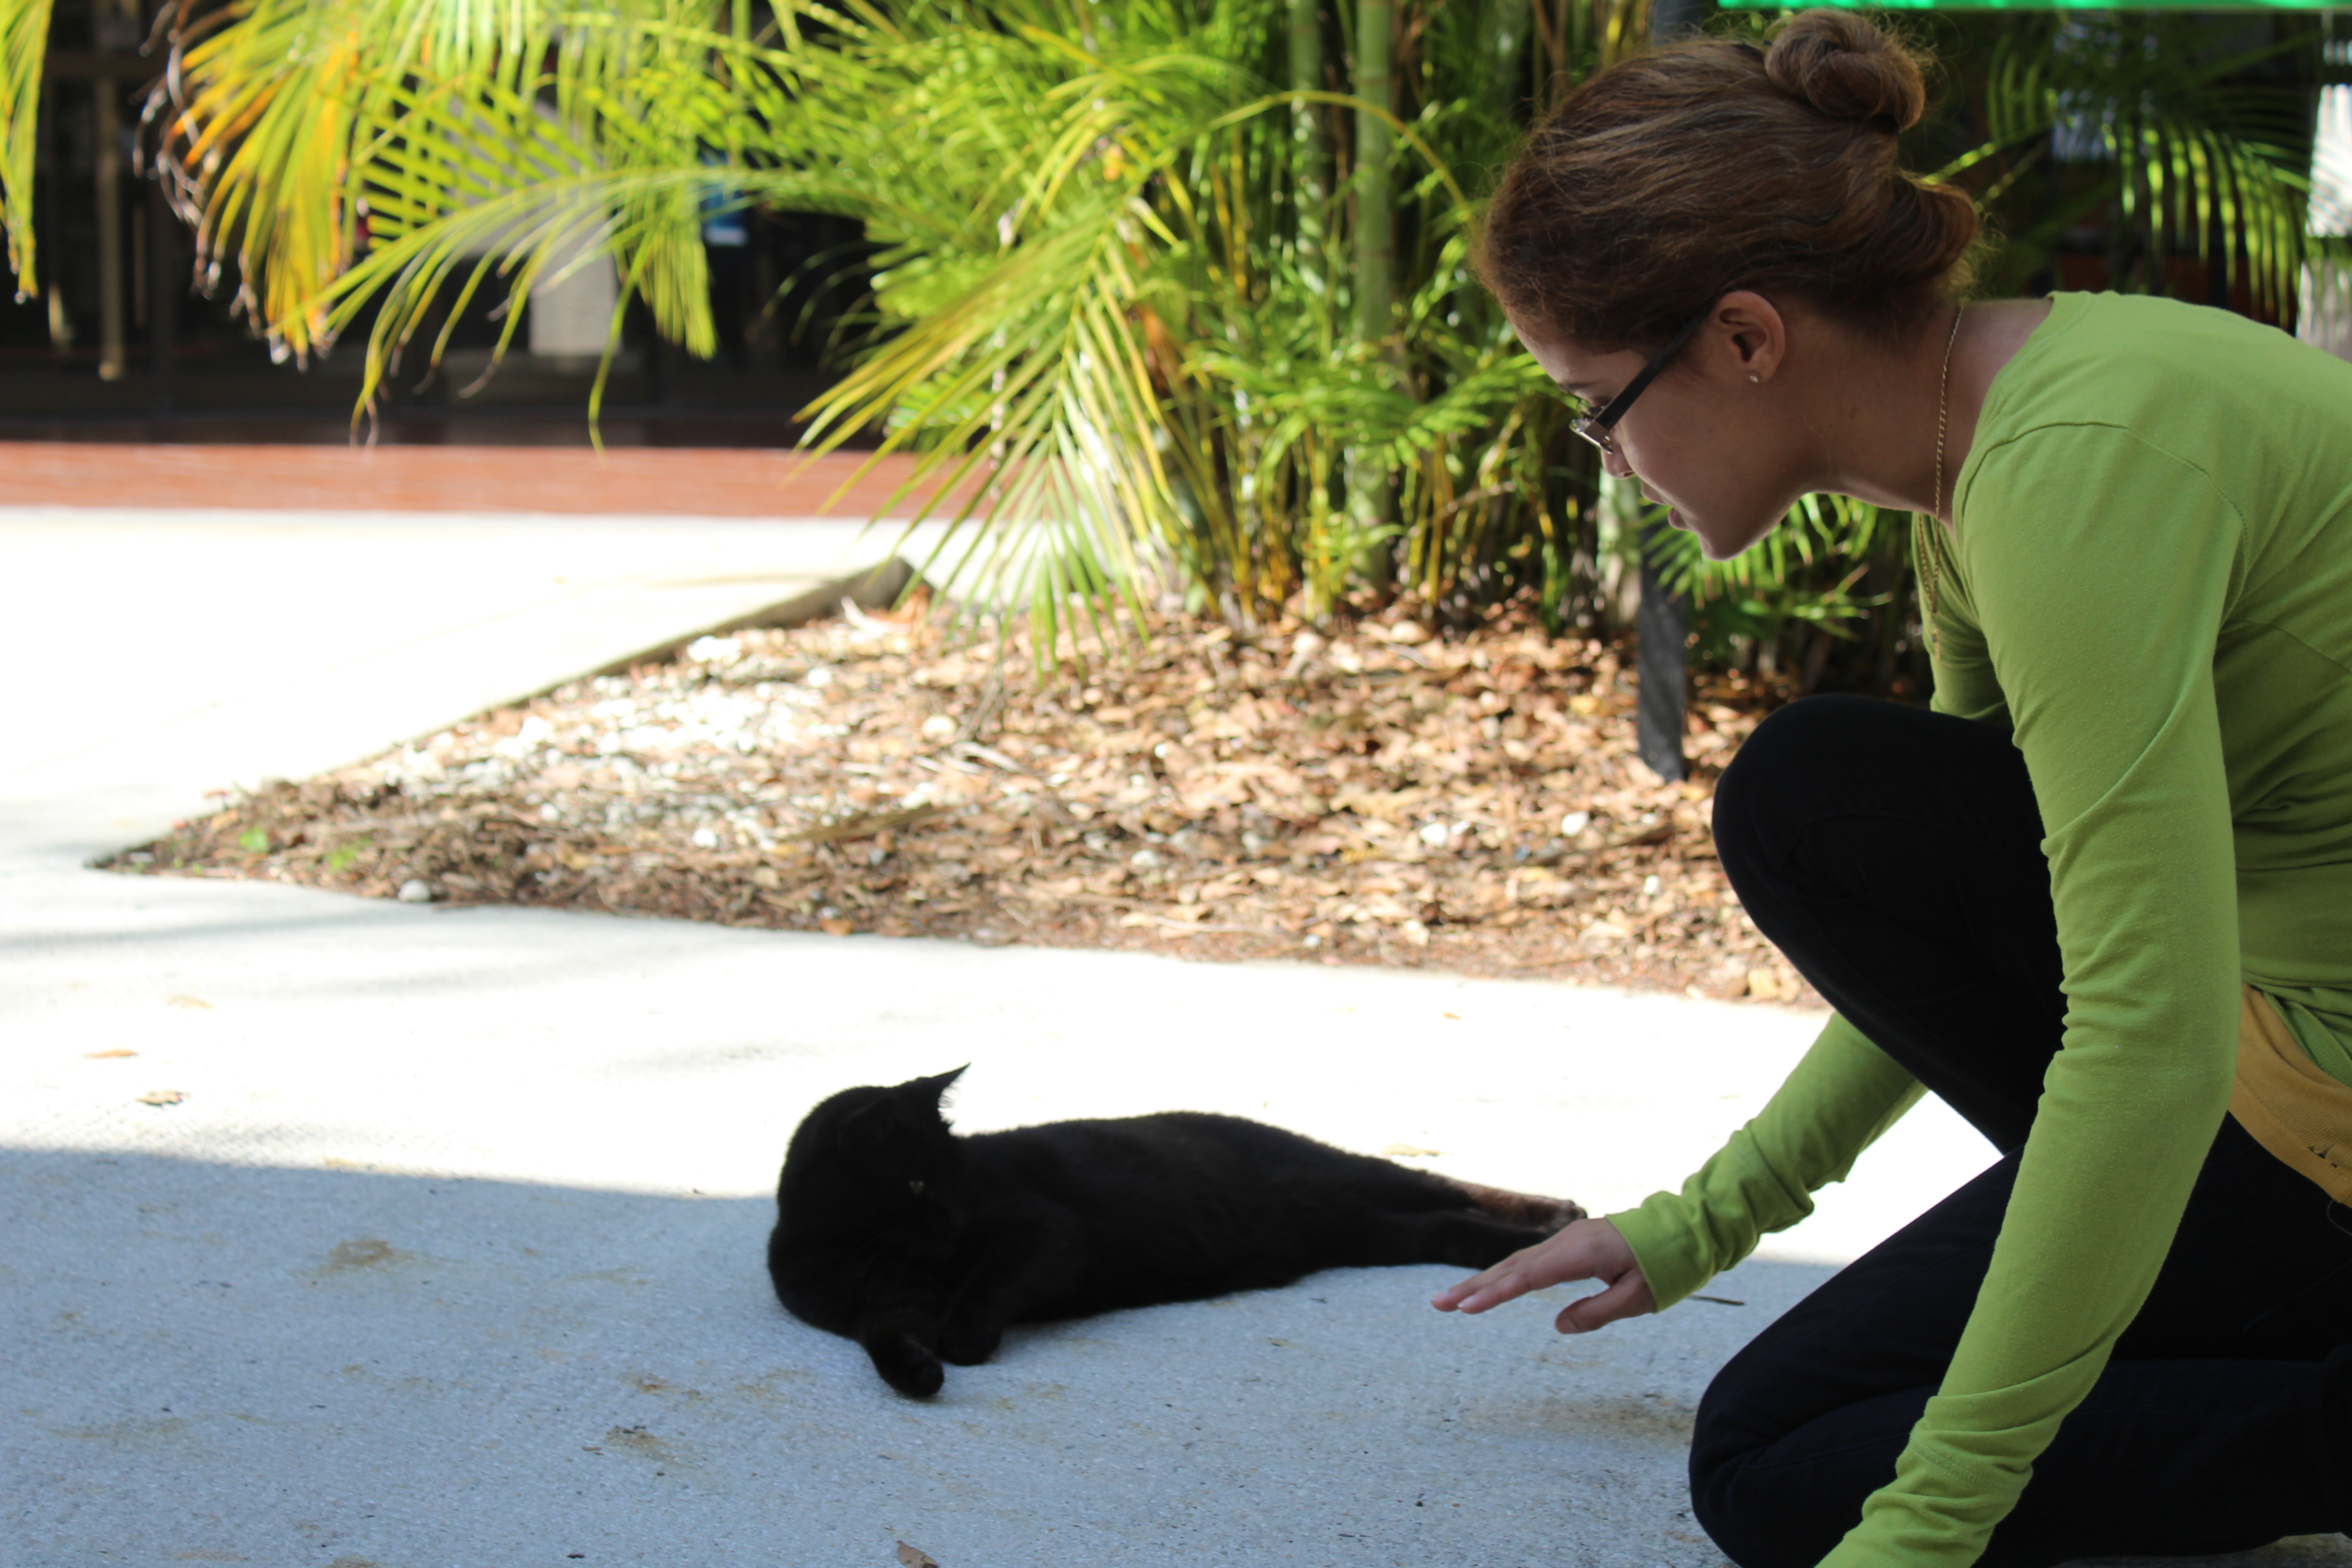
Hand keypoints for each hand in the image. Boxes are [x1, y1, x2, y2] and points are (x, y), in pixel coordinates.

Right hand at [1430, 1217, 1654, 1334]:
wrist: (1684, 1228)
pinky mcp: (1571, 1244)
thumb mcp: (1638, 1298)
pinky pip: (1531, 1261)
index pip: (1528, 1277)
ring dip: (1485, 1280)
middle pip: (1512, 1267)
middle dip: (1474, 1287)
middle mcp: (1566, 1242)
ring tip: (1455, 1300)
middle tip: (1439, 1305)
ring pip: (1517, 1263)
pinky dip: (1507, 1275)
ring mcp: (1566, 1240)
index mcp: (1580, 1254)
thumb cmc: (1665, 1265)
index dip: (1495, 1294)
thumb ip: (1597, 1313)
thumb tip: (1557, 1325)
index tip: (1466, 1308)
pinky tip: (1493, 1287)